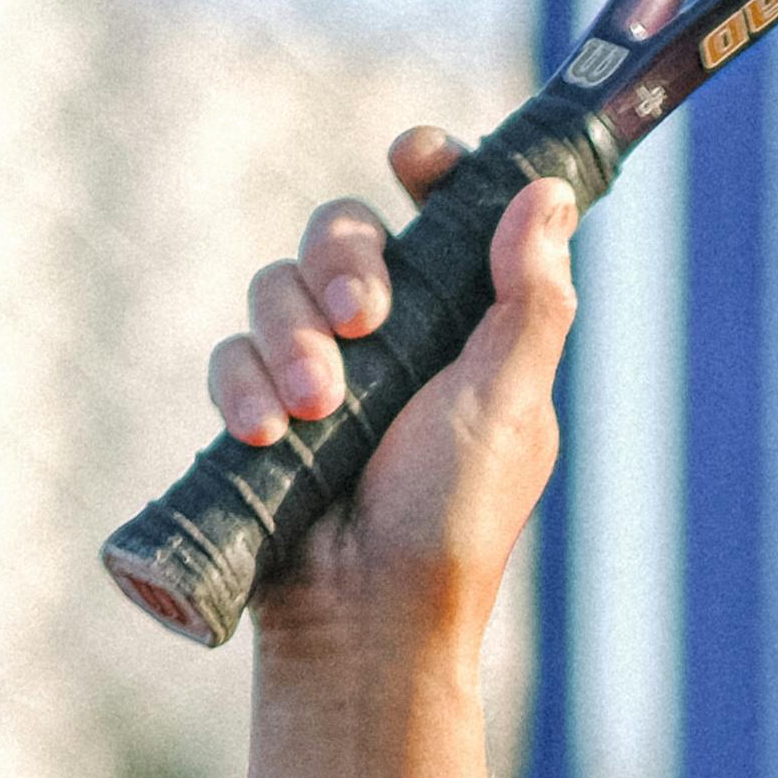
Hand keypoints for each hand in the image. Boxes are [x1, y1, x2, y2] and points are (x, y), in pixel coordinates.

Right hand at [208, 126, 575, 653]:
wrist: (367, 620)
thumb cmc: (452, 521)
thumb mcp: (506, 402)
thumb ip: (530, 299)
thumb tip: (547, 192)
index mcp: (466, 328)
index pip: (444, 216)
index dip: (429, 171)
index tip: (413, 157)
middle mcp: (394, 339)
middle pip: (344, 232)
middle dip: (343, 264)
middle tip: (362, 323)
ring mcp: (322, 372)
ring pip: (276, 286)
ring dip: (291, 338)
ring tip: (316, 410)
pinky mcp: (263, 410)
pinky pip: (230, 353)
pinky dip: (242, 385)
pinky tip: (267, 432)